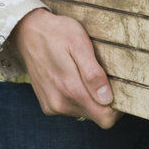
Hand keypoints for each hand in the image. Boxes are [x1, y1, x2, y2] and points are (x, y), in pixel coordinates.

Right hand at [8, 8, 122, 128]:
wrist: (29, 30)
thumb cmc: (57, 33)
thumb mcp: (79, 44)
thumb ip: (92, 73)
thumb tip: (106, 98)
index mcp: (71, 90)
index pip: (105, 118)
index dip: (117, 108)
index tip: (120, 89)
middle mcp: (60, 104)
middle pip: (96, 115)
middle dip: (103, 100)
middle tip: (102, 74)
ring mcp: (52, 105)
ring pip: (84, 112)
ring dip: (89, 97)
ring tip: (85, 73)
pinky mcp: (47, 104)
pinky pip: (71, 108)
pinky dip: (77, 96)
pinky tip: (73, 77)